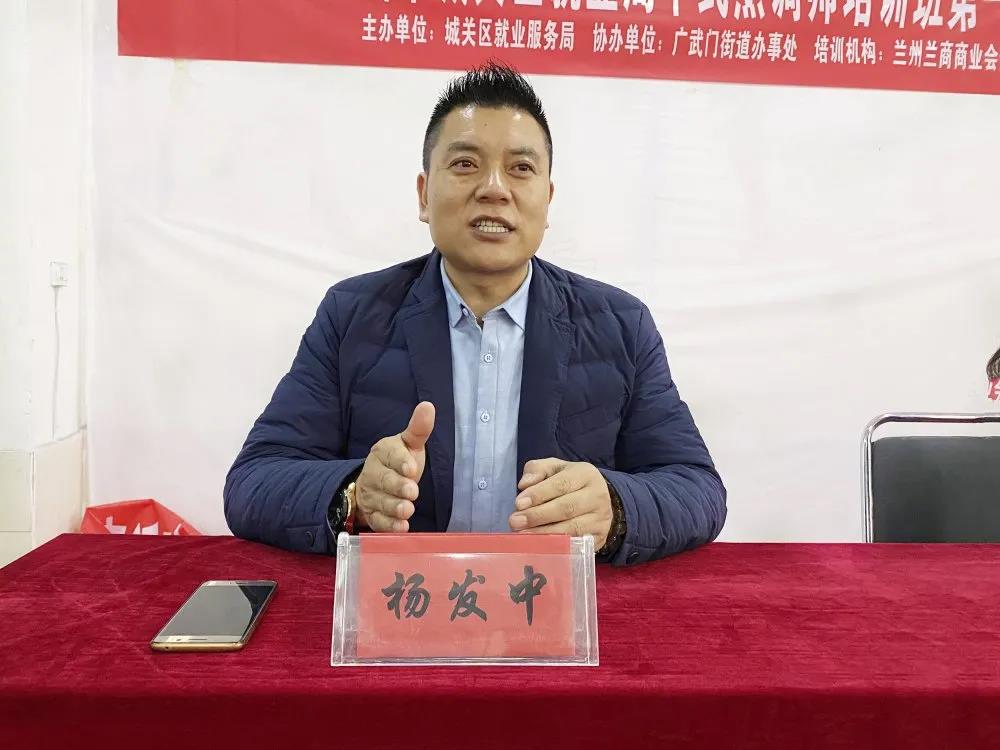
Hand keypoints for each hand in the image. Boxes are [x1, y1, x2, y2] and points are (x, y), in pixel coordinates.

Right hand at [356, 401, 434, 531]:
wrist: (375, 486)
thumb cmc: (399, 462)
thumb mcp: (410, 444)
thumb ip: (419, 428)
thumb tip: (428, 406)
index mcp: (383, 452)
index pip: (390, 455)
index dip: (400, 462)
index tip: (411, 469)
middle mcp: (374, 473)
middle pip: (384, 480)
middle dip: (398, 486)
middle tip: (412, 492)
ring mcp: (371, 495)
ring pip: (381, 502)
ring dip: (394, 507)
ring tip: (407, 510)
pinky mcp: (372, 515)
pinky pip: (378, 522)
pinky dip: (389, 526)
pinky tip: (401, 527)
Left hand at [508, 458, 613, 548]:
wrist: (596, 500)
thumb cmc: (568, 483)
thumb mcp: (553, 469)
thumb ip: (536, 471)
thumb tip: (524, 485)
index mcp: (586, 474)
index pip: (560, 485)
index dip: (538, 494)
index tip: (518, 504)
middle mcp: (598, 496)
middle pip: (566, 508)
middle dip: (537, 516)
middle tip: (515, 522)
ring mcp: (601, 519)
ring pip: (572, 529)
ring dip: (544, 534)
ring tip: (522, 535)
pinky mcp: (599, 538)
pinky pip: (577, 545)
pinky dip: (557, 547)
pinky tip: (540, 547)